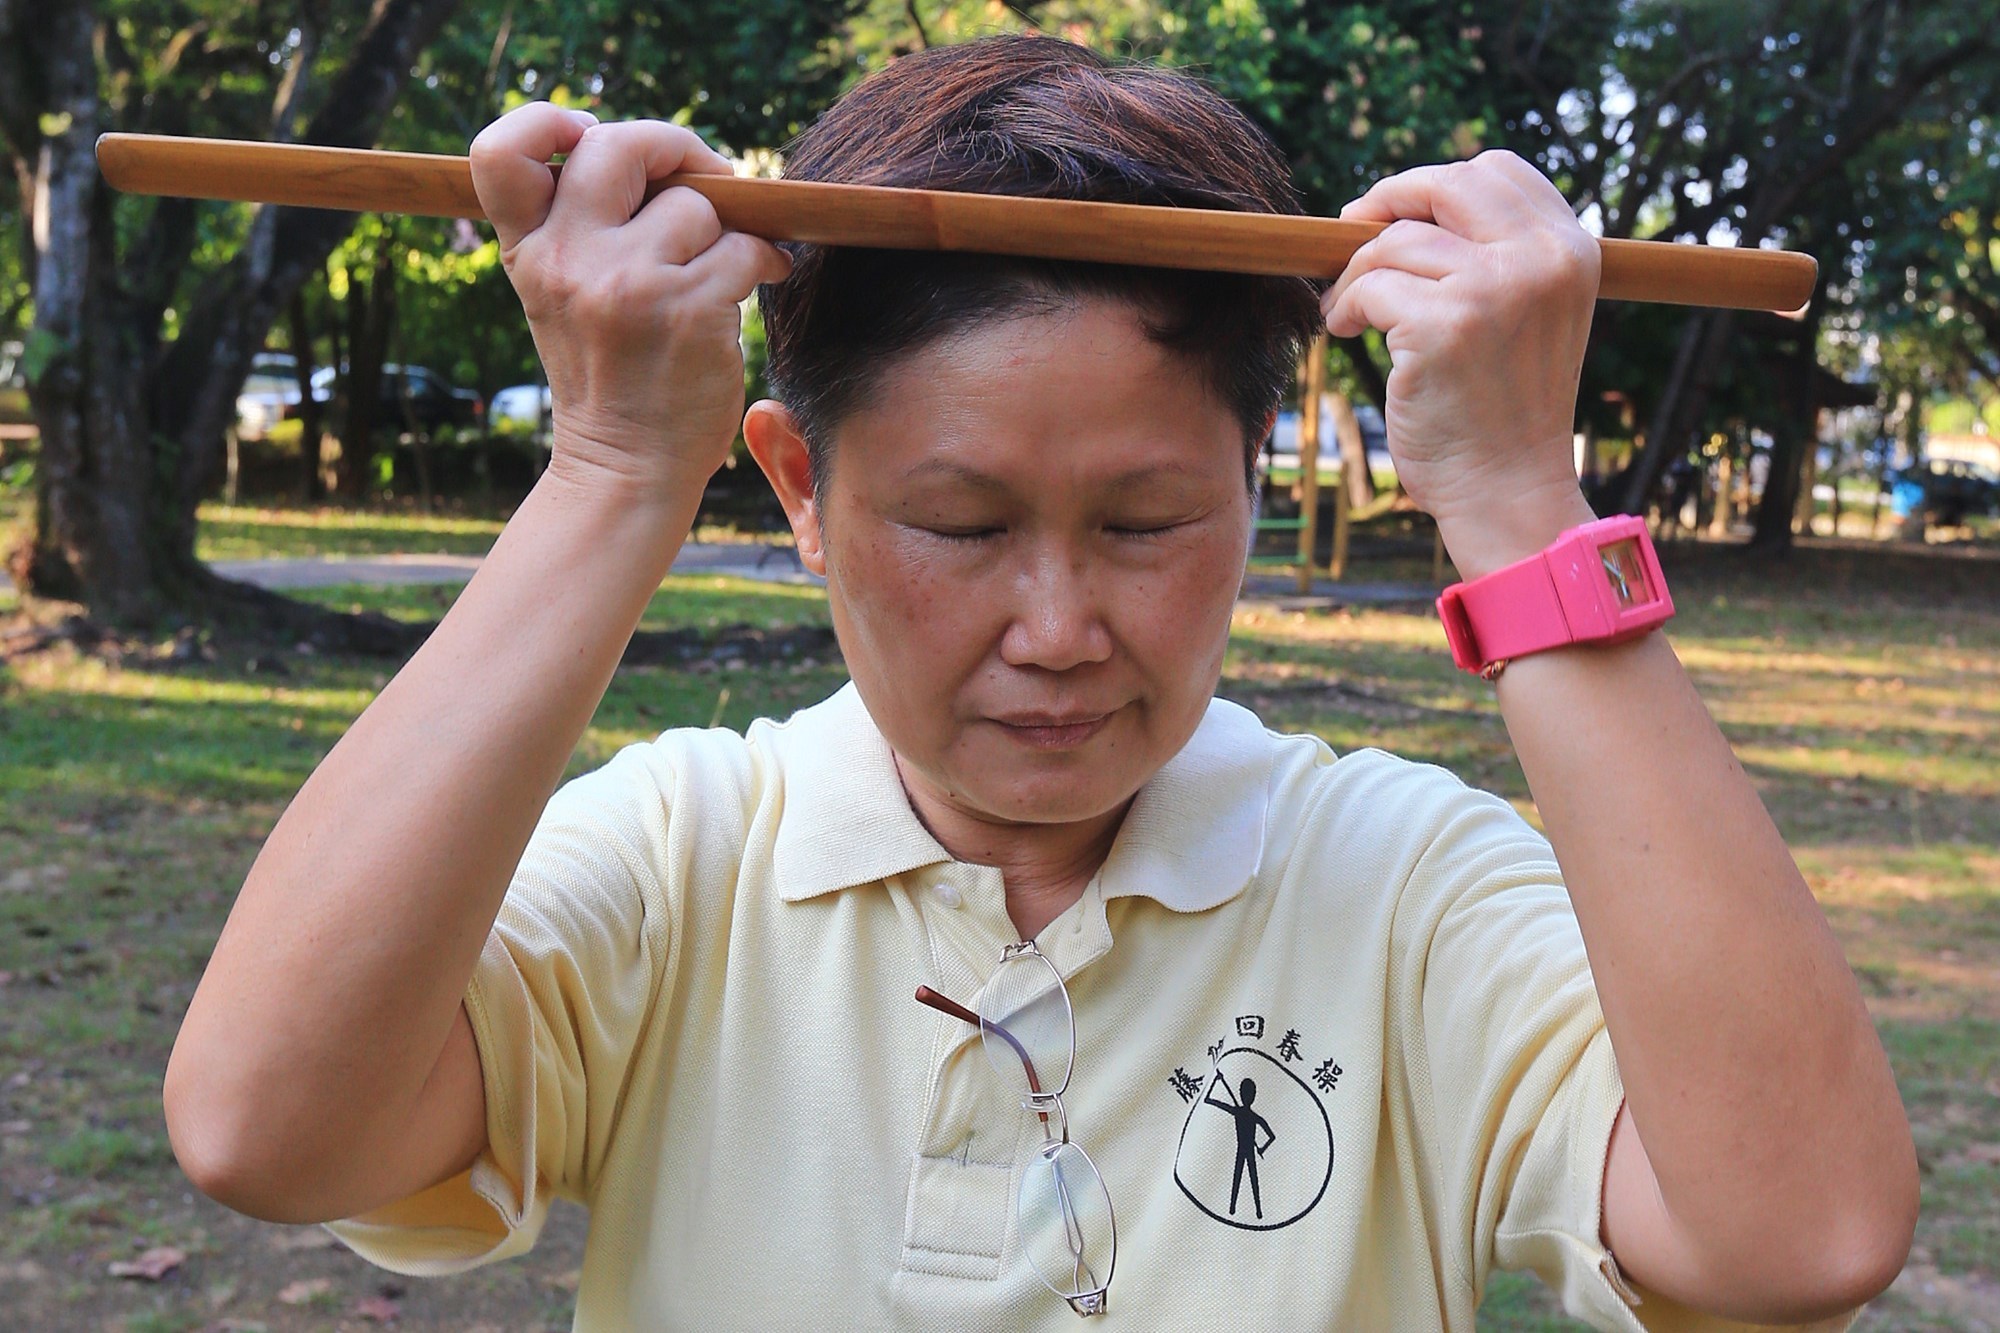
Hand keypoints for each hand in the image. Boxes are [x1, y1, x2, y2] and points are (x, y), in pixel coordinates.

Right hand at [469, 104, 793, 499]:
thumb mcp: (564, 299)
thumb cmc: (611, 379)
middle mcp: (569, 260)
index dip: (544, 120)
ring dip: (726, 231)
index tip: (588, 133)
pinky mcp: (687, 307)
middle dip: (676, 147)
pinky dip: (764, 260)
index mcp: (530, 252)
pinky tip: (761, 279)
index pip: (499, 153)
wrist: (627, 469)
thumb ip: (583, 229)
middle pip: (615, 143)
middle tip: (708, 176)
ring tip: (724, 267)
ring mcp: (627, 283)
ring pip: (698, 204)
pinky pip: (743, 246)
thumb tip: (662, 158)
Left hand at [1321, 150, 1600, 577]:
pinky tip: (1347, 331)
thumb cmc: (1502, 409)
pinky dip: (1345, 307)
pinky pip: (1369, 286)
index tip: (1399, 214)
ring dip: (1357, 273)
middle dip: (1388, 201)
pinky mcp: (1444, 324)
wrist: (1507, 490)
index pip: (1499, 170)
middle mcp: (1543, 259)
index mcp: (1573, 249)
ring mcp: (1495, 288)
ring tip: (1351, 311)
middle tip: (1351, 232)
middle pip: (1447, 183)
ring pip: (1395, 240)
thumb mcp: (1526, 315)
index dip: (1436, 183)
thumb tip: (1403, 204)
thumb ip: (1496, 256)